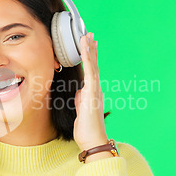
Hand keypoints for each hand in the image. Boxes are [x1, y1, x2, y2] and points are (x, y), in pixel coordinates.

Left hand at [73, 33, 109, 154]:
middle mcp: (95, 88)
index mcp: (92, 92)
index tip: (88, 44)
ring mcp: (94, 90)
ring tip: (87, 37)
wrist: (93, 140)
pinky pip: (90, 72)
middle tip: (90, 34)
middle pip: (93, 64)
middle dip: (91, 49)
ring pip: (92, 65)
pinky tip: (85, 50)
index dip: (90, 57)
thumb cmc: (86, 128)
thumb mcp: (81, 109)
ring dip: (89, 50)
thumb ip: (81, 98)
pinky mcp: (92, 92)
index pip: (91, 70)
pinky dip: (88, 59)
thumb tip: (79, 90)